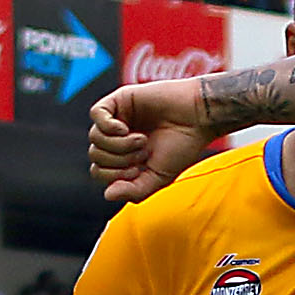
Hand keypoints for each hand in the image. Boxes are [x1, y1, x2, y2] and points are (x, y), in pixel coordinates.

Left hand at [88, 80, 214, 202]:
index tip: (140, 169)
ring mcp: (118, 117)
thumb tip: (107, 194)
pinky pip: (96, 114)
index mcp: (124, 155)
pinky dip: (107, 127)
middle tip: (143, 153)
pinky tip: (124, 129)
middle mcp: (117, 136)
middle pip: (95, 155)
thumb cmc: (183, 147)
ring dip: (118, 145)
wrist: (199, 118)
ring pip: (94, 137)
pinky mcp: (120, 99)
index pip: (99, 171)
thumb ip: (134, 191)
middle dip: (118, 161)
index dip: (115, 176)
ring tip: (141, 140)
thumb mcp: (158, 178)